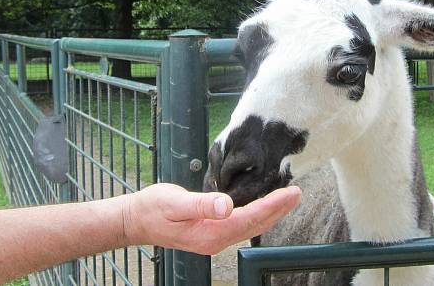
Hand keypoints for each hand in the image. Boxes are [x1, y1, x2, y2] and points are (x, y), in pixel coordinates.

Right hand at [119, 183, 300, 254]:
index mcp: (210, 233)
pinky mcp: (212, 232)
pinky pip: (241, 223)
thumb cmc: (152, 210)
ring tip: (287, 198)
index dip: (272, 206)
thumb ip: (201, 204)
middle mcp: (216, 239)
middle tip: (297, 193)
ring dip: (271, 212)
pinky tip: (263, 204)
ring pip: (251, 225)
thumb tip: (226, 205)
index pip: (249, 219)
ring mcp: (215, 238)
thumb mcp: (173, 203)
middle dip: (278, 209)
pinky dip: (257, 213)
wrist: (136, 220)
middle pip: (255, 224)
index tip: (290, 193)